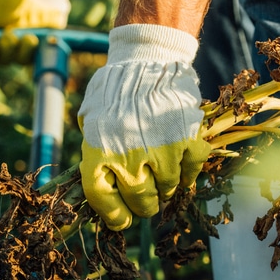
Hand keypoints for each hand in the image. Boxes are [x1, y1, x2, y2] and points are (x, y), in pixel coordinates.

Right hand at [0, 0, 78, 64]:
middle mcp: (3, 44)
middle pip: (0, 61)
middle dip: (5, 49)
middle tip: (10, 35)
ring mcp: (23, 46)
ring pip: (18, 60)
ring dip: (23, 49)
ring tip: (29, 36)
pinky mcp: (41, 47)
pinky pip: (40, 63)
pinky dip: (41, 61)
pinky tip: (42, 53)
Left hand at [78, 24, 210, 230]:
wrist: (148, 59)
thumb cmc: (114, 91)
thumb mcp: (89, 120)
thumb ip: (92, 153)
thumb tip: (99, 191)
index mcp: (98, 151)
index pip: (102, 200)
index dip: (113, 215)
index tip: (121, 220)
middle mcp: (128, 156)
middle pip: (139, 202)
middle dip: (142, 206)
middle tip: (144, 200)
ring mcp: (162, 151)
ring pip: (166, 191)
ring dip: (163, 188)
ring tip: (160, 174)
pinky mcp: (189, 142)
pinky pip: (190, 174)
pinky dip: (187, 175)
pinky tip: (180, 165)